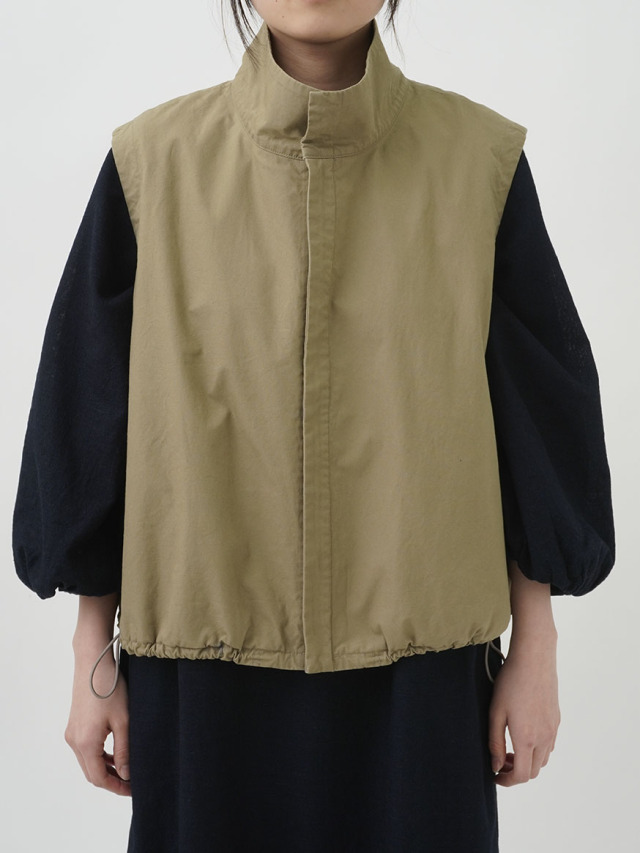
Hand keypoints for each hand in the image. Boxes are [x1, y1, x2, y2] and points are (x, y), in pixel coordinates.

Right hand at [64, 642, 130, 796]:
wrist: (93, 663)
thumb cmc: (110, 688)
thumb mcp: (123, 721)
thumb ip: (124, 750)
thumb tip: (126, 774)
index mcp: (85, 743)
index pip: (98, 778)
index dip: (116, 787)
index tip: (133, 790)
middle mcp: (74, 741)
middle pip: (91, 772)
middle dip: (112, 780)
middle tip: (132, 783)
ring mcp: (72, 733)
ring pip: (88, 761)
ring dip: (106, 767)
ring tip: (127, 769)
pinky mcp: (74, 725)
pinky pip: (86, 749)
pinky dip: (100, 755)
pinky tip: (115, 753)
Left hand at [488, 633, 560, 785]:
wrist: (534, 659)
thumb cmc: (510, 682)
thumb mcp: (496, 712)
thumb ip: (495, 742)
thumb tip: (496, 765)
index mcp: (527, 738)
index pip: (522, 776)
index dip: (507, 781)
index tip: (495, 775)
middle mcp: (544, 738)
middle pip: (534, 771)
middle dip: (516, 772)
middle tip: (500, 760)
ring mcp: (553, 729)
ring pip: (543, 760)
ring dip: (528, 762)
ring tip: (510, 748)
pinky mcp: (557, 719)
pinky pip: (549, 745)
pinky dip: (537, 750)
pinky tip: (524, 734)